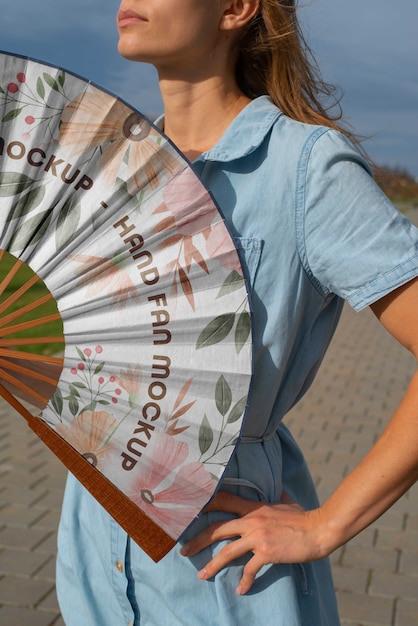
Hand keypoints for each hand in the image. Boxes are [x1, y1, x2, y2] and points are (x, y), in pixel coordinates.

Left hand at [180, 491, 326, 594]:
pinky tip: (241, 590)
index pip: (223, 501)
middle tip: (184, 551)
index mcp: (254, 506)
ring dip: (212, 565)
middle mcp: (251, 520)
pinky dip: (244, 581)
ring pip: (227, 551)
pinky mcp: (267, 552)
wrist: (318, 529)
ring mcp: (258, 536)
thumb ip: (275, 495)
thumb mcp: (285, 500)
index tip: (190, 512)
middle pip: (217, 528)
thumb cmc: (304, 515)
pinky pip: (249, 569)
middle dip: (198, 540)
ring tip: (201, 575)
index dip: (205, 504)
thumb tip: (275, 486)